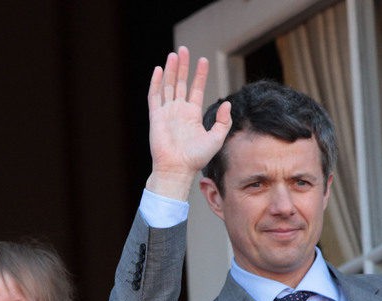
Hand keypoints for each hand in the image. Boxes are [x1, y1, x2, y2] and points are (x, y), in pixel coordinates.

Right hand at [145, 46, 231, 199]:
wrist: (178, 169)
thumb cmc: (196, 158)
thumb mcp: (216, 138)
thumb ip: (223, 121)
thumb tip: (226, 104)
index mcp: (192, 115)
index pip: (196, 89)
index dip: (200, 74)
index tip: (203, 60)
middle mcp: (178, 111)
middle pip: (181, 83)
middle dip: (183, 66)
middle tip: (184, 50)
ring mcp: (166, 113)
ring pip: (168, 86)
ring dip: (171, 70)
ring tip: (174, 54)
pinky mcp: (156, 117)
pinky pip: (154, 96)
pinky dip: (156, 82)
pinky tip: (160, 69)